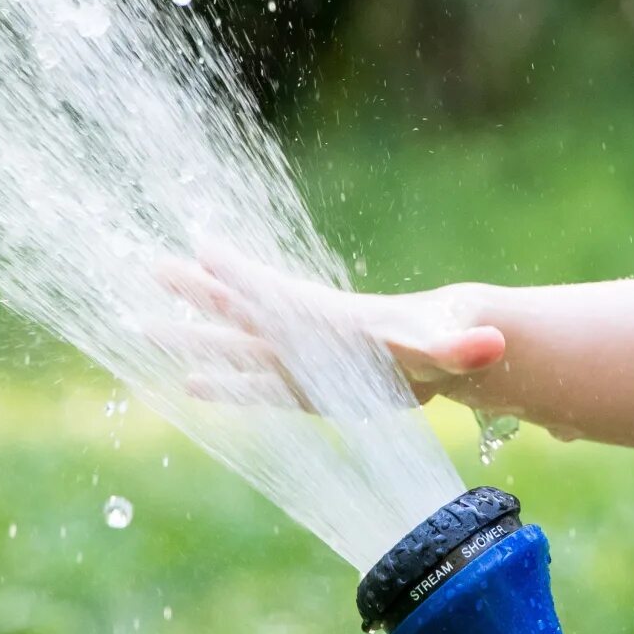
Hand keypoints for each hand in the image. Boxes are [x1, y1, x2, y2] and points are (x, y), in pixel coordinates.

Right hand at [152, 240, 506, 404]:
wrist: (440, 350)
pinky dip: (222, 384)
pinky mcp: (302, 387)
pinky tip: (189, 384)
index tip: (205, 247)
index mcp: (329, 319)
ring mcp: (297, 359)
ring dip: (191, 335)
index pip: (278, 292)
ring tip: (141, 326)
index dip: (243, 273)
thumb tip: (493, 342)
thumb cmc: (441, 342)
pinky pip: (251, 385)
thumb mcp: (450, 346)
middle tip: (148, 265)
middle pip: (239, 307)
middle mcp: (304, 334)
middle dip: (195, 290)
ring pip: (233, 343)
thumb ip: (464, 347)